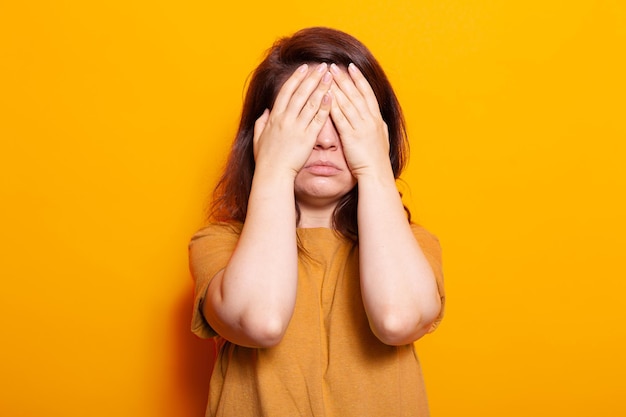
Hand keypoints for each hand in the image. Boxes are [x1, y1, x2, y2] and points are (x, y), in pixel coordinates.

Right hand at [253, 63, 332, 177]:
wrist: (273, 174)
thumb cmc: (266, 160)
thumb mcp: (258, 138)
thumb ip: (261, 123)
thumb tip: (265, 111)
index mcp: (274, 118)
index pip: (286, 92)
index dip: (296, 78)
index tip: (304, 67)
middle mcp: (285, 119)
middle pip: (300, 93)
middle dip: (312, 77)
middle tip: (322, 66)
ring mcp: (297, 128)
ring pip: (310, 103)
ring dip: (321, 87)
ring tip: (330, 76)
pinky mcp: (307, 138)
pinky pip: (317, 119)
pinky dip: (324, 107)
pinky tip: (331, 96)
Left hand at [329, 63, 390, 178]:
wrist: (376, 174)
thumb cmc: (377, 161)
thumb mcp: (381, 139)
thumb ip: (378, 128)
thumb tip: (379, 120)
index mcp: (377, 120)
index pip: (367, 94)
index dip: (359, 79)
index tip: (351, 67)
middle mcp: (370, 120)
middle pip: (356, 94)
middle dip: (345, 78)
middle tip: (334, 65)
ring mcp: (361, 127)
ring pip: (348, 102)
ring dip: (337, 87)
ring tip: (327, 75)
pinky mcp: (351, 136)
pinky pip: (341, 118)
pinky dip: (333, 105)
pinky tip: (325, 96)